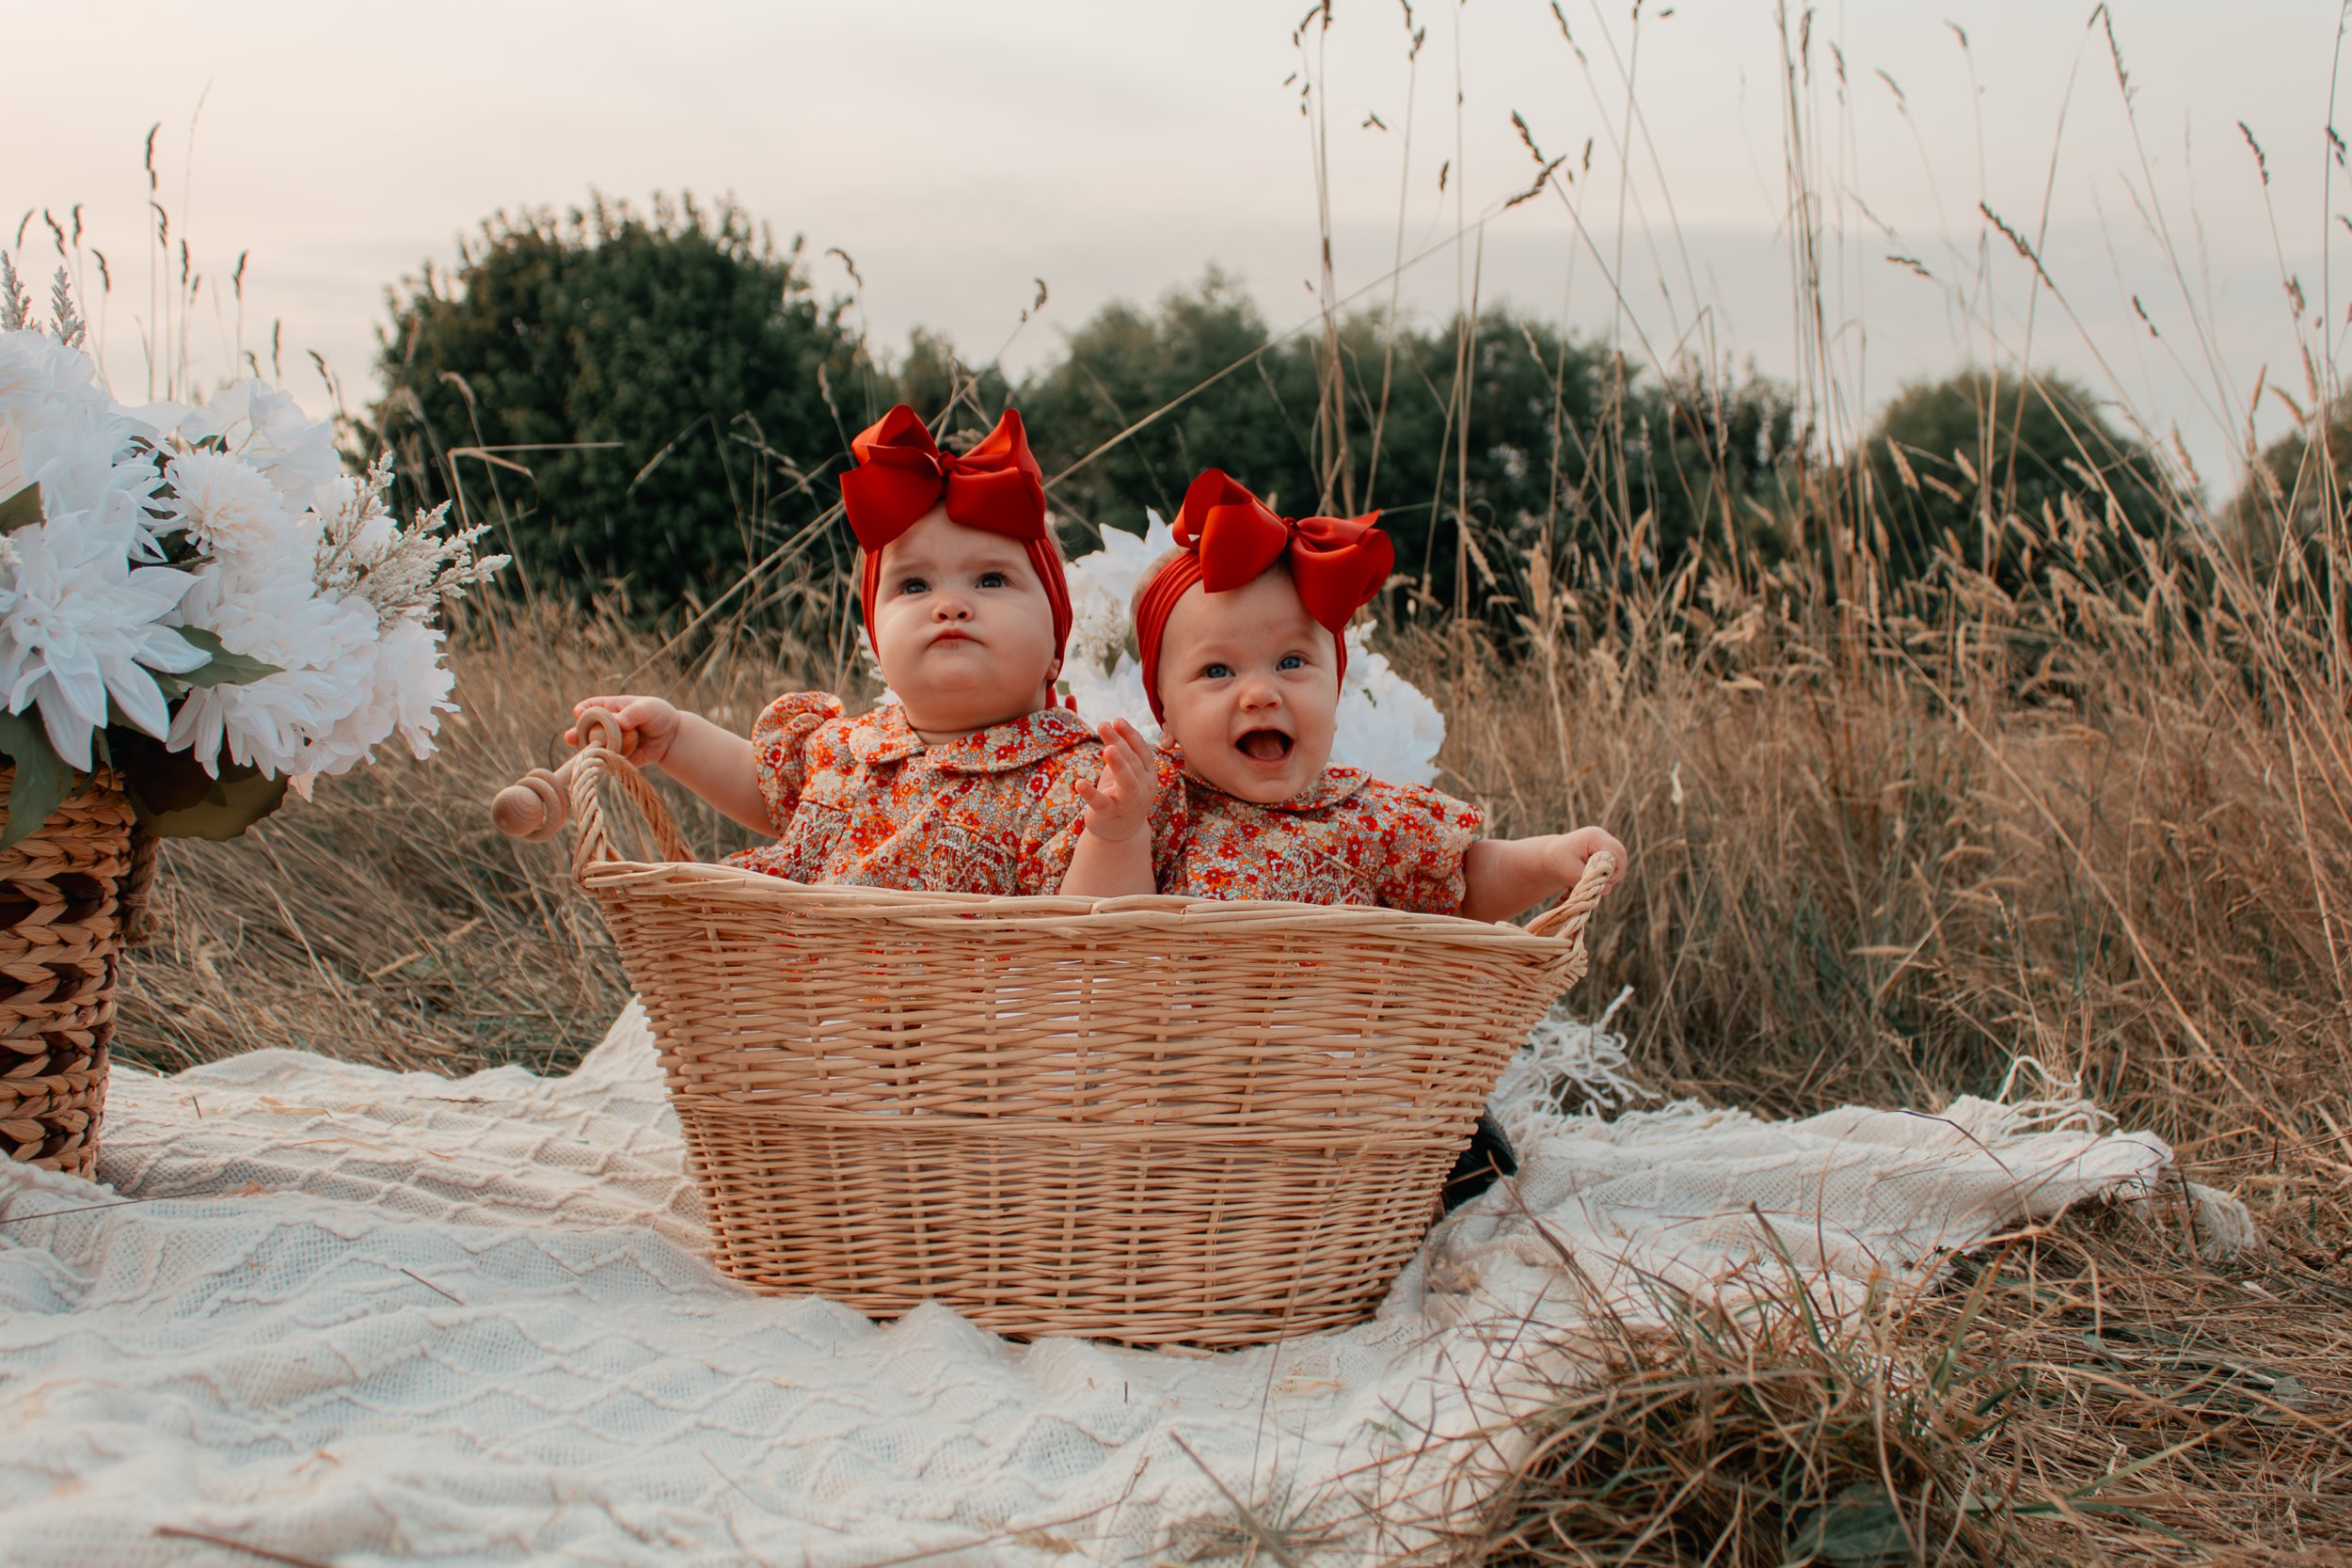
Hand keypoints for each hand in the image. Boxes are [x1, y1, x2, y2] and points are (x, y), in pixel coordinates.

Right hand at [567, 695, 681, 768]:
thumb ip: (633, 713)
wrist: (671, 737)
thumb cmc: (657, 714)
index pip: (590, 706)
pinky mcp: (618, 759)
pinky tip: (605, 764)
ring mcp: (610, 743)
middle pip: (585, 730)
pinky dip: (606, 763)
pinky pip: (609, 762)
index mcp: (609, 708)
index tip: (579, 713)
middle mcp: (605, 726)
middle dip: (576, 734)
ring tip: (586, 753)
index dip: (582, 709)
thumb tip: (619, 721)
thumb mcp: (648, 708)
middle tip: (570, 738)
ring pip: (594, 748)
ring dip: (589, 751)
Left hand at [1073, 719, 1156, 844]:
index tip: (1117, 720)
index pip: (1142, 752)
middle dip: (1120, 742)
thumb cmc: (1122, 795)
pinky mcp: (1110, 815)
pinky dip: (1091, 793)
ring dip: (1119, 765)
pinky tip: (1079, 783)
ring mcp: (1128, 803)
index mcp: (1148, 775)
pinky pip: (1101, 804)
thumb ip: (1124, 753)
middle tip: (1105, 724)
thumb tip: (1113, 724)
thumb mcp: (1125, 772)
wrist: (1120, 833)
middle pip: (1133, 762)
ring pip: (1127, 782)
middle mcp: (1143, 788)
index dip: (1131, 735)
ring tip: (1108, 749)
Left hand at [1547, 825, 1628, 893]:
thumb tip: (1608, 889)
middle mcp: (1602, 835)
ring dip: (1612, 874)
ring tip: (1596, 881)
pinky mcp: (1604, 848)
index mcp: (1594, 837)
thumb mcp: (1570, 874)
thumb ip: (1589, 882)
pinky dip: (1609, 872)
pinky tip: (1596, 876)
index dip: (1612, 870)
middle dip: (1614, 873)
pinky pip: (1615, 862)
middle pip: (1620, 856)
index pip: (1615, 853)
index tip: (1599, 882)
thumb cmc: (1558, 863)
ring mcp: (1604, 840)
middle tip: (1600, 884)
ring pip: (1619, 860)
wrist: (1549, 856)